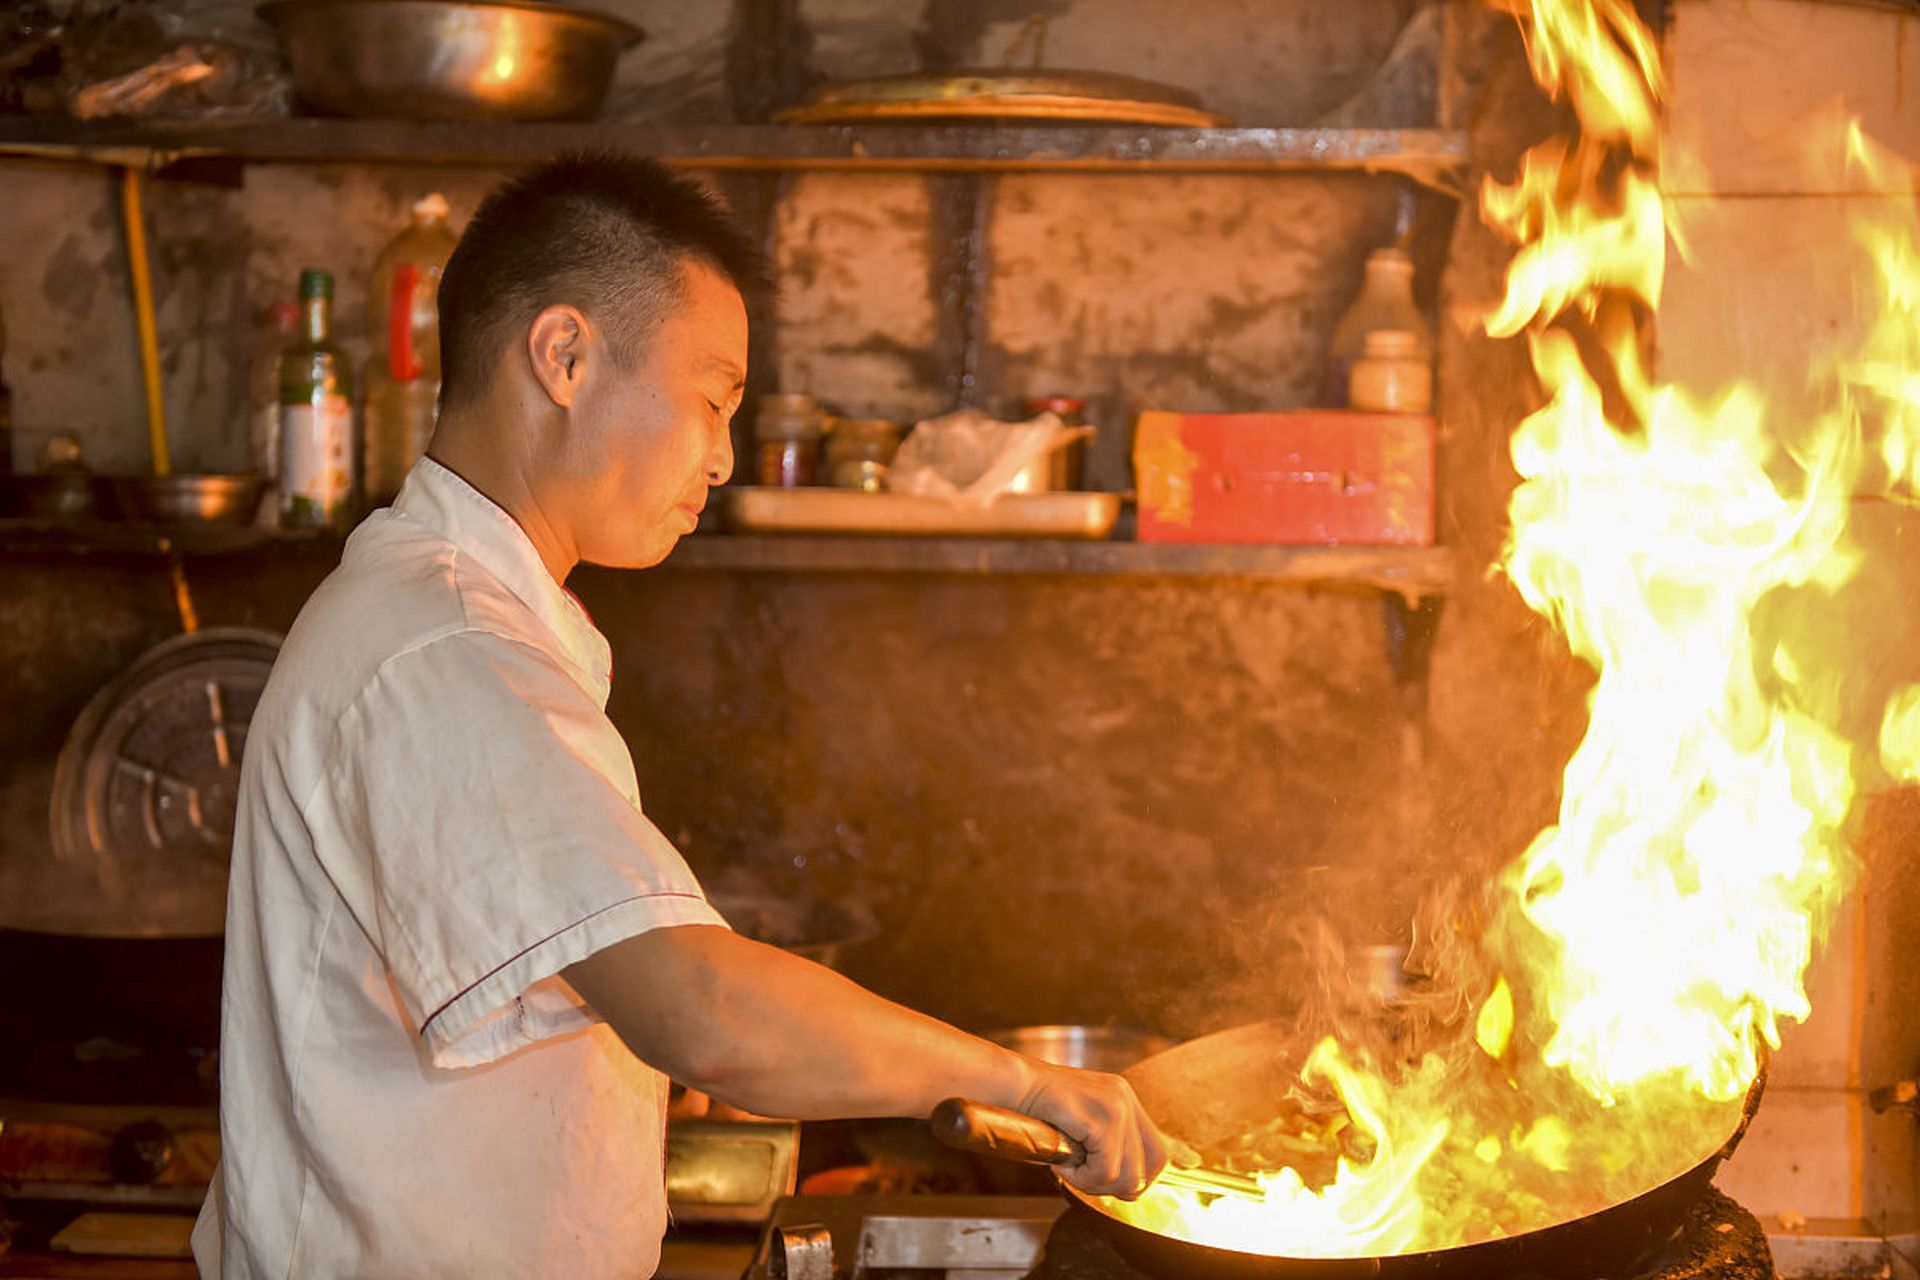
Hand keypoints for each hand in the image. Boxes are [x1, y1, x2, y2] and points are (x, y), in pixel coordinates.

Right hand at [1016, 1063, 1175, 1199]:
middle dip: (1122, 1185)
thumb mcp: (1078, 1127)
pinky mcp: (1102, 1116)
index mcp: (1121, 1098)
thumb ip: (1106, 1145)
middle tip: (1087, 1176)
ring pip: (1127, 1175)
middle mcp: (1125, 1098)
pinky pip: (1105, 1169)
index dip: (1177, 1154)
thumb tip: (1130, 1178)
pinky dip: (1080, 1176)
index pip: (1159, 1136)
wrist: (1009, 1088)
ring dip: (1093, 1182)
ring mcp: (1116, 1105)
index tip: (1193, 1163)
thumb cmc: (1035, 1112)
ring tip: (1069, 1165)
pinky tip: (1062, 1160)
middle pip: (1152, 1165)